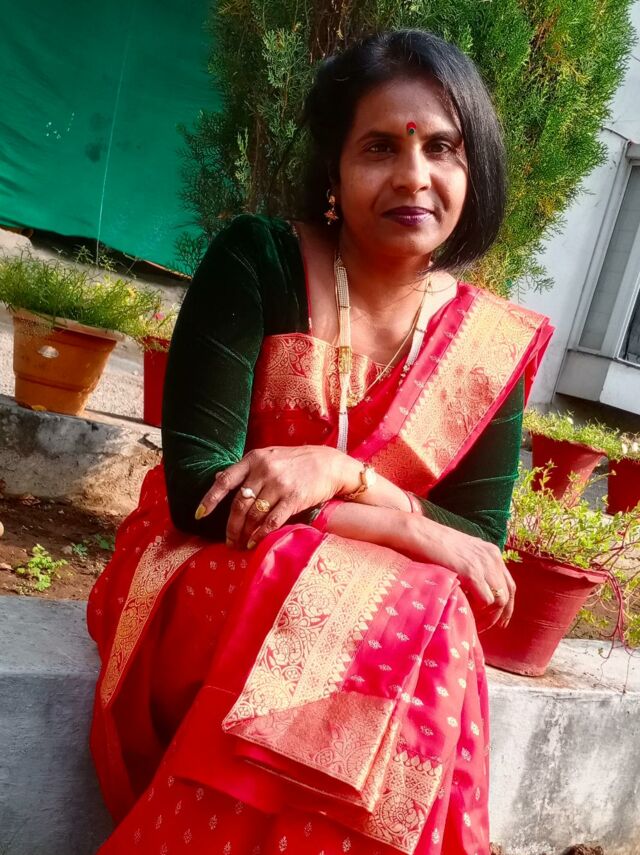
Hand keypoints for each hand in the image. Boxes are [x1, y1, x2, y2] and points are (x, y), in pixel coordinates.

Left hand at [196, 445, 352, 548]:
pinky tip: (255, 542)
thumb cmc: (296, 461)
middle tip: (229, 541)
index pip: (225, 481)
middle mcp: (264, 470)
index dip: (210, 499)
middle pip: (239, 504)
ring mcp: (279, 484)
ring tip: (242, 544)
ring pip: (254, 515)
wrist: (329, 463)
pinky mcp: (294, 498)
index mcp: (254, 459)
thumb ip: (245, 468)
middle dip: (231, 527)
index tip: (199, 515)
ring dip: (245, 533)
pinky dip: (261, 534)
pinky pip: (272, 521)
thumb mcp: (269, 456)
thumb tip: (218, 478)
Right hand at [409, 517, 515, 630]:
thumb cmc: (433, 544)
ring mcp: (483, 564)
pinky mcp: (472, 572)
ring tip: (476, 625)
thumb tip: (478, 588)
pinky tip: (468, 614)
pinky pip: (486, 600)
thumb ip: (474, 566)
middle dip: (501, 614)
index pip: (509, 584)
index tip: (500, 620)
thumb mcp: (462, 552)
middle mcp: (492, 557)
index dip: (507, 605)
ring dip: (489, 616)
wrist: (419, 534)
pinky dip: (479, 611)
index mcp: (491, 552)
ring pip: (499, 600)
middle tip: (490, 627)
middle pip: (508, 594)